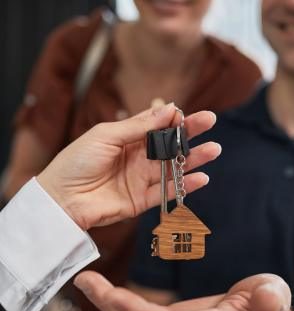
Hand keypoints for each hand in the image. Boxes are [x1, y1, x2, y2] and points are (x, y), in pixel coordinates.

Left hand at [37, 103, 220, 229]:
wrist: (61, 198)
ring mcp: (141, 179)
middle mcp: (138, 158)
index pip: (158, 126)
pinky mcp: (141, 200)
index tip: (189, 113)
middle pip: (170, 145)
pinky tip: (201, 177)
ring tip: (213, 149)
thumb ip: (139, 125)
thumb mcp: (106, 135)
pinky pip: (167, 192)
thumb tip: (168, 109)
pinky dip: (185, 186)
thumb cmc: (77, 161)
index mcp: (128, 139)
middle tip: (211, 123)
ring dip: (194, 159)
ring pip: (173, 167)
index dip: (174, 119)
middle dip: (190, 134)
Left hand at [74, 272, 290, 310]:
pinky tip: (105, 289)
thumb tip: (268, 299)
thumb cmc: (267, 306)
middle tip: (86, 281)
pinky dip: (120, 303)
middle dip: (111, 306)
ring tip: (87, 281)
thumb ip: (269, 300)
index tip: (113, 294)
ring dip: (109, 304)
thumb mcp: (274, 297)